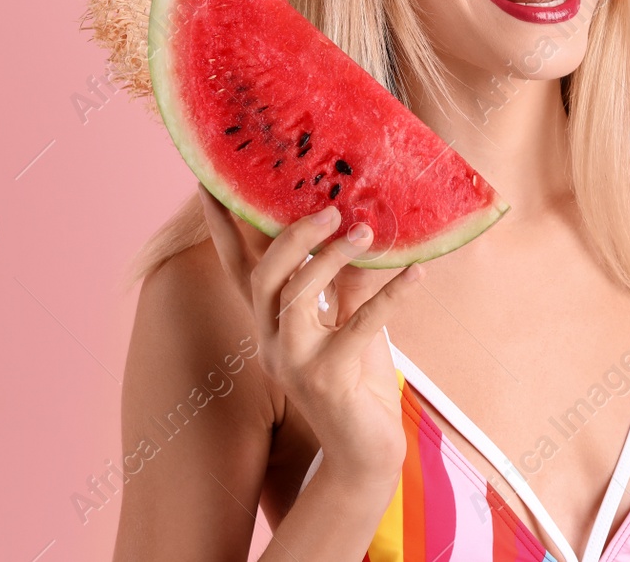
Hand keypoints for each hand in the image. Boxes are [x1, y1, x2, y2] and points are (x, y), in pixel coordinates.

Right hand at [200, 184, 418, 480]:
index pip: (238, 265)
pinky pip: (359, 325)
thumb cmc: (356, 379)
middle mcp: (273, 339)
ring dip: (331, 258)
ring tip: (366, 231)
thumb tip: (356, 224)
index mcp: (271, 320)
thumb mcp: (347, 318)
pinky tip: (417, 273)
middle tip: (330, 209)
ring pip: (297, 296)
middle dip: (292, 235)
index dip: (223, 224)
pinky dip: (391, 295)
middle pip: (262, 276)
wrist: (366, 451)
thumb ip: (344, 278)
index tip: (211, 178)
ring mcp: (295, 361)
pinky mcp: (329, 378)